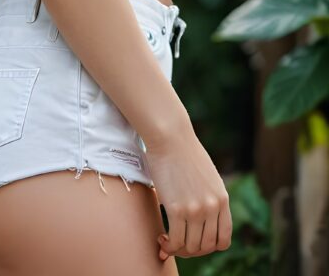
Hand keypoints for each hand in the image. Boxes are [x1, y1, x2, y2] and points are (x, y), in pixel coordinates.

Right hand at [144, 123, 232, 261]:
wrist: (171, 137)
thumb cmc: (184, 152)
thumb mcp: (208, 176)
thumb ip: (210, 196)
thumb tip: (202, 215)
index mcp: (222, 199)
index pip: (224, 239)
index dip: (210, 246)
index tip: (196, 241)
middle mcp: (213, 207)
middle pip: (207, 246)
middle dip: (192, 250)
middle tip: (179, 244)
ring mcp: (196, 209)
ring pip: (191, 247)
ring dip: (179, 250)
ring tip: (168, 241)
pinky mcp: (177, 209)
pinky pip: (175, 241)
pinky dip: (168, 246)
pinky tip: (162, 240)